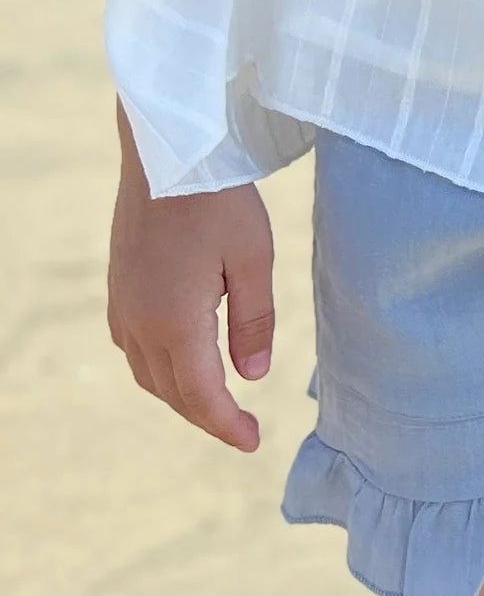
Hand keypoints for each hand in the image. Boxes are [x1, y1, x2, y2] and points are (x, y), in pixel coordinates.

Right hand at [108, 137, 274, 452]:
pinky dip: (160, 368)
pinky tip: (183, 360)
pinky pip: (134, 348)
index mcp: (176, 321)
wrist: (166, 152)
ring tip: (217, 401)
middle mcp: (140, 323)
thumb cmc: (217, 199)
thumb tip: (252, 378)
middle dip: (207, 416)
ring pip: (148, 374)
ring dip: (181, 394)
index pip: (202, 395)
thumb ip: (254, 322)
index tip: (254, 442)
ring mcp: (122, 306)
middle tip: (242, 428)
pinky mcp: (118, 289)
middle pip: (172, 392)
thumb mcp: (253, 258)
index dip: (227, 425)